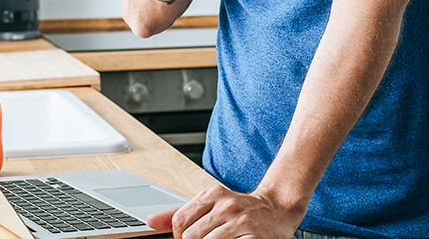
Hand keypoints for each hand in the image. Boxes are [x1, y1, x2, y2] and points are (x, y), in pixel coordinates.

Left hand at [146, 183, 303, 238]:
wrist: (278, 207)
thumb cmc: (239, 209)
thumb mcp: (210, 203)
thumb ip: (180, 212)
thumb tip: (150, 221)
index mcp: (212, 194)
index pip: (179, 222)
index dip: (180, 237)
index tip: (189, 238)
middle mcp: (227, 205)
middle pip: (191, 237)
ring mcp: (242, 221)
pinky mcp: (256, 237)